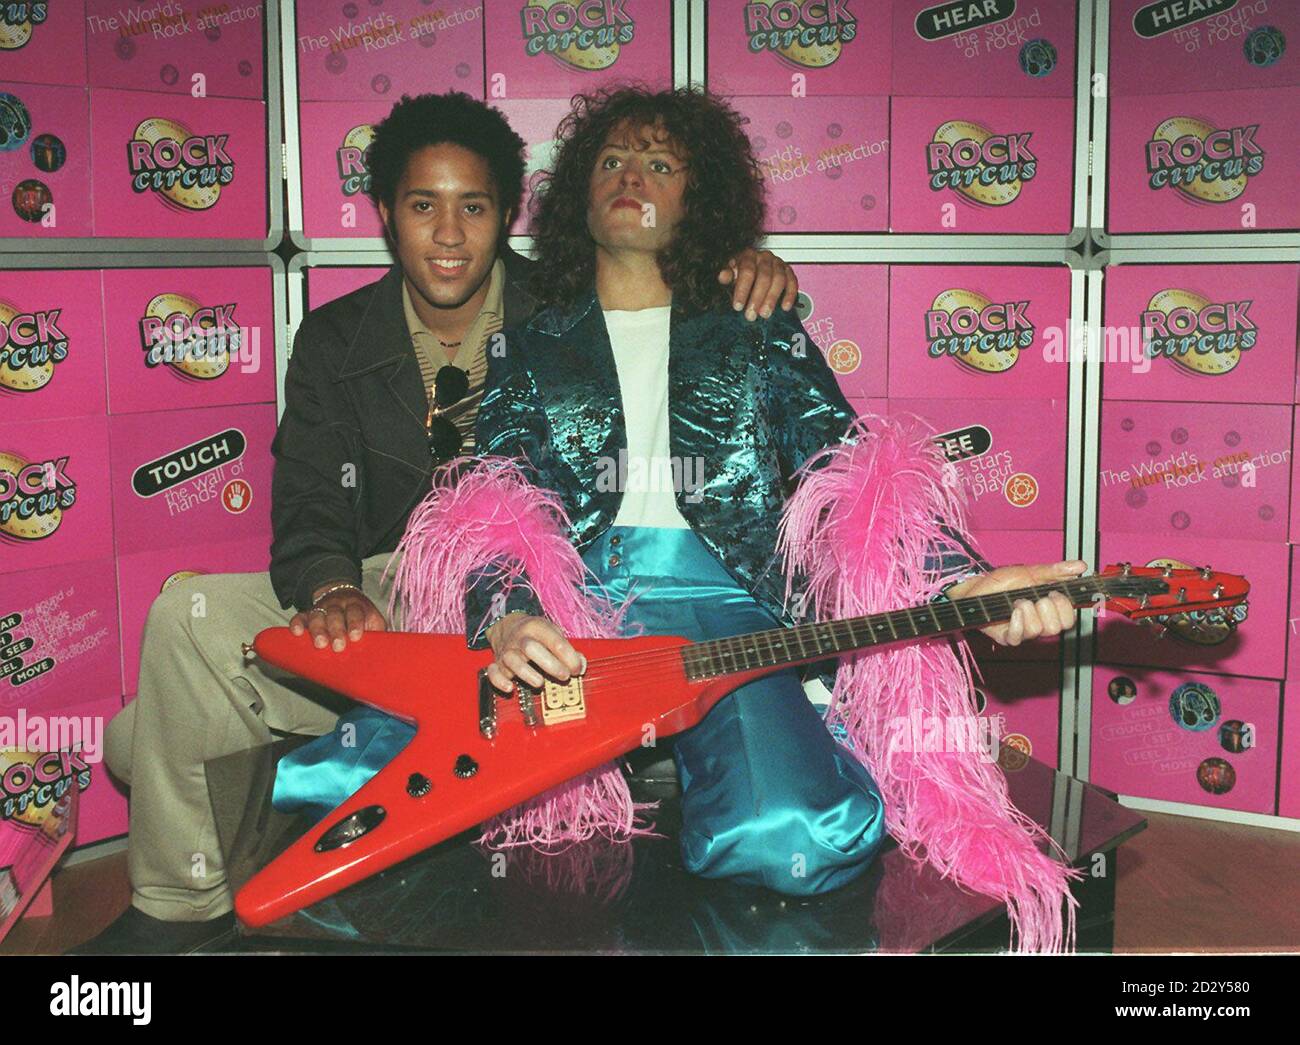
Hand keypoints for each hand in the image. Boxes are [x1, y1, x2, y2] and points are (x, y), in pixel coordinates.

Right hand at [290, 586, 387, 651]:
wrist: (344, 594)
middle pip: (336, 614)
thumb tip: (384, 654)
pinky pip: (301, 616)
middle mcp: (339, 604)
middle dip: (337, 630)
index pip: (356, 612)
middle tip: (338, 645)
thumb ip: (377, 633)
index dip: (356, 623)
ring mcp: (322, 608)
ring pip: (318, 615)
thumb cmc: (362, 616)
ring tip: (320, 643)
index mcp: (357, 605)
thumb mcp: (373, 620)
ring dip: (318, 629)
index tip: (356, 636)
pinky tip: (296, 632)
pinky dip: (297, 623)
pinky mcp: (308, 613)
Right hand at [484, 613, 585, 693]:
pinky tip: (510, 687)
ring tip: (540, 683)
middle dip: (550, 664)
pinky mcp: (498, 664)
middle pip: (531, 648)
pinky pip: (493, 673)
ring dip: (527, 673)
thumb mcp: (554, 633)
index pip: (555, 641)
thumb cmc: (536, 634)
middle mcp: (520, 639)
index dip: (569, 657)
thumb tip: (581, 666)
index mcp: (537, 628)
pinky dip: (499, 681)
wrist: (507, 626)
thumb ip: (568, 649)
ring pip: (513, 661)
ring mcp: (508, 652)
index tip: (577, 669)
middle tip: (564, 676)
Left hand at [717, 247, 798, 320]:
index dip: (742, 290)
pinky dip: (790, 295)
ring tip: (764, 314)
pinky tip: (785, 307)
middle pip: (764, 277)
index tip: (738, 306)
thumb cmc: (740, 273)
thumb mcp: (731, 274)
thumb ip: (727, 276)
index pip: (747, 271)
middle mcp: (764, 257)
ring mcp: (778, 263)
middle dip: (757, 298)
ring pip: (779, 280)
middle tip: (751, 315)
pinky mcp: (788, 271)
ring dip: (772, 299)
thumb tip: (722, 276)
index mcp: (748, 256)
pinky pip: (792, 282)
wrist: (754, 270)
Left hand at [945, 560, 1086, 646]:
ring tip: (1017, 601)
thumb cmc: (1003, 582)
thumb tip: (1081, 566)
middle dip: (1047, 608)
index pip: (1069, 621)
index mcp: (1049, 611)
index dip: (1065, 608)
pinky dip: (1016, 621)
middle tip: (1036, 597)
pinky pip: (1018, 637)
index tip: (1054, 593)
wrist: (977, 586)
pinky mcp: (1007, 637)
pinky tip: (1012, 610)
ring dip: (1028, 610)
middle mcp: (1039, 624)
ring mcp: (1023, 632)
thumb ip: (1056, 571)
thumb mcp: (1032, 572)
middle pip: (1057, 628)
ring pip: (1037, 630)